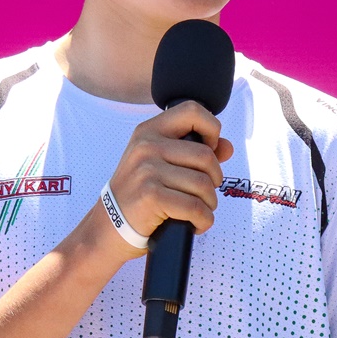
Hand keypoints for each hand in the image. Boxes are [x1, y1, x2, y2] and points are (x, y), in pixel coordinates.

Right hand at [105, 100, 233, 247]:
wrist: (109, 226)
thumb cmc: (139, 193)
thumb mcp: (160, 163)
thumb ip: (195, 151)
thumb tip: (227, 146)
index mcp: (150, 130)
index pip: (193, 111)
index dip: (211, 130)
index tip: (209, 151)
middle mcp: (147, 146)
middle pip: (206, 156)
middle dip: (214, 180)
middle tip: (204, 193)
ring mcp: (147, 170)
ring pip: (204, 184)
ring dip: (209, 204)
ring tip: (198, 210)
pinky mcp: (151, 195)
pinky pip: (195, 207)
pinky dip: (203, 220)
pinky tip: (195, 223)